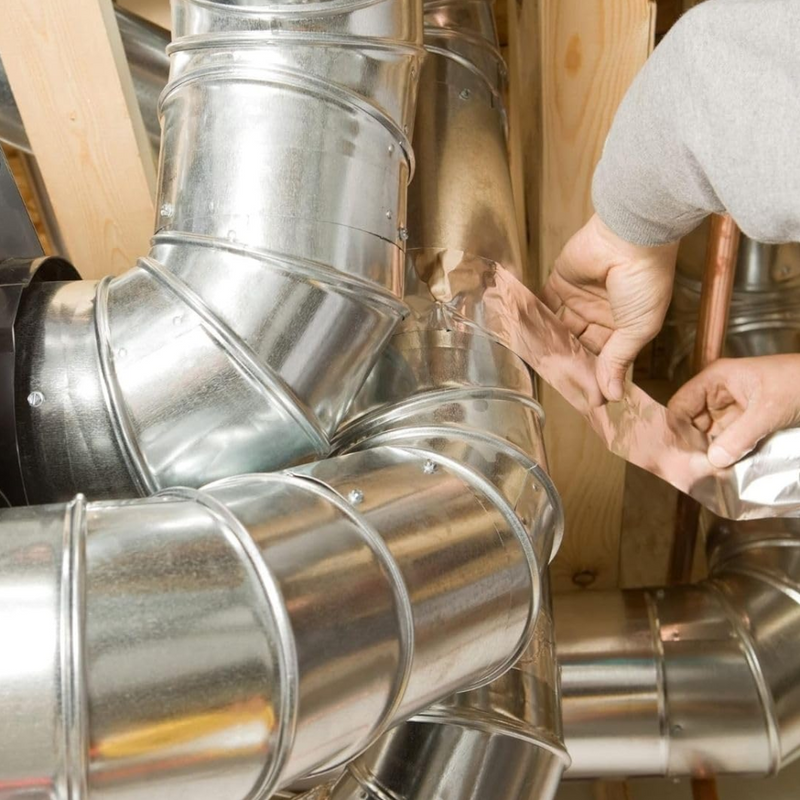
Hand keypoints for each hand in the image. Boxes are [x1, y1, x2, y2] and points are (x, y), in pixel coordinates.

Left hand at [542, 214, 678, 400]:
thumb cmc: (645, 282)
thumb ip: (619, 360)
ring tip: (539, 370)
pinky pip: (544, 305)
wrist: (631, 237)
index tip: (586, 400)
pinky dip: (535, 320)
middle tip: (559, 387)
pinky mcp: (559, 283)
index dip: (595, 377)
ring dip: (550, 346)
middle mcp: (601, 315)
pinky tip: (526, 340)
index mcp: (624, 327)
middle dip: (570, 365)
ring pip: (560, 329)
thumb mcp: (638, 328)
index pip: (605, 358)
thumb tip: (613, 395)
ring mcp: (579, 299)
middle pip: (580, 346)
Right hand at [668, 355, 799, 467]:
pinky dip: (727, 454)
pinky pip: (728, 441)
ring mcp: (732, 409)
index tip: (683, 454)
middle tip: (698, 469)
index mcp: (716, 379)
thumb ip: (740, 436)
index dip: (678, 429)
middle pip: (692, 424)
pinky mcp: (745, 423)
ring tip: (712, 472)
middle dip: (695, 446)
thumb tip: (714, 460)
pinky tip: (726, 467)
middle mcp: (718, 394)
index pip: (681, 405)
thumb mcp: (769, 410)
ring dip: (712, 453)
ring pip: (710, 435)